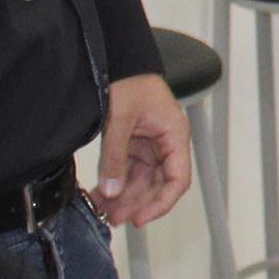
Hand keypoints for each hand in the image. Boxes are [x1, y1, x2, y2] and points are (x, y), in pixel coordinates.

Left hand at [94, 74, 191, 228]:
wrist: (116, 60)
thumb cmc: (128, 80)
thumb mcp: (119, 120)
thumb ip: (115, 157)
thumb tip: (112, 190)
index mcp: (174, 136)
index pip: (177, 180)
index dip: (160, 203)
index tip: (140, 218)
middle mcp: (166, 143)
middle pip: (157, 184)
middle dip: (136, 202)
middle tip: (113, 218)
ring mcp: (150, 144)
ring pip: (141, 180)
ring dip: (123, 196)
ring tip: (102, 209)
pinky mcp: (134, 143)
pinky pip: (128, 170)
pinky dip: (116, 183)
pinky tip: (101, 194)